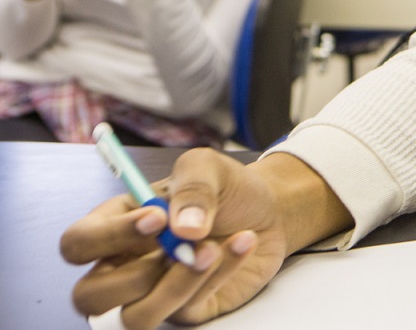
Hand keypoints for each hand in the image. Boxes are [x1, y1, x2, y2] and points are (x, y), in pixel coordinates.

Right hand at [61, 151, 350, 328]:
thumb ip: (192, 187)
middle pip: (89, 297)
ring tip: (215, 247)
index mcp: (115, 225)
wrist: (271, 209)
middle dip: (133, 277)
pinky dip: (219, 276)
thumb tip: (185, 229)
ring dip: (179, 283)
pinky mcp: (187, 310)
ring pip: (136, 317)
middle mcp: (126, 266)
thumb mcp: (206, 167)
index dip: (107, 237)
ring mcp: (154, 293)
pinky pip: (187, 310)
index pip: (77, 244)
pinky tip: (243, 243)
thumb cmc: (226, 188)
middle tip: (179, 246)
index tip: (156, 218)